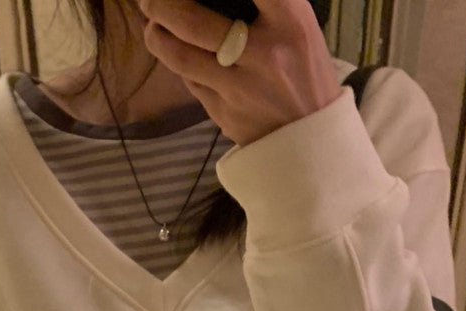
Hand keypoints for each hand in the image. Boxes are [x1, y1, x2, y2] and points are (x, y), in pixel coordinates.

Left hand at [138, 0, 341, 145]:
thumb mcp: (299, 31)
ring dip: (157, 37)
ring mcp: (240, 88)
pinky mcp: (224, 115)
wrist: (314, 142)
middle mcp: (263, 54)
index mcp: (291, 23)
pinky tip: (174, 52)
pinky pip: (190, 83)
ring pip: (181, 57)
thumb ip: (267, 7)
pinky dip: (178, 64)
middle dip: (162, 6)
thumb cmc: (306, 76)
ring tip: (152, 25)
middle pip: (194, 22)